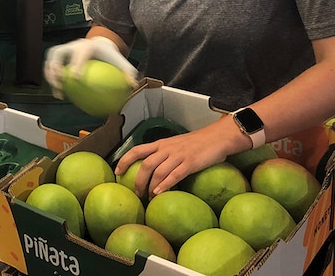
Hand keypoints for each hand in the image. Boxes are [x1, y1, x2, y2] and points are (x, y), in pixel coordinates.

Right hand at [43, 36, 137, 99]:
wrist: (99, 43)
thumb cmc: (109, 55)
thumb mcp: (119, 61)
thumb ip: (126, 71)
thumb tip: (132, 85)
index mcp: (87, 45)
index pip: (80, 53)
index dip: (77, 63)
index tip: (77, 77)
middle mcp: (72, 45)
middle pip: (58, 53)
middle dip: (55, 66)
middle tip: (59, 83)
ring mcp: (64, 48)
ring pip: (50, 59)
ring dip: (49, 74)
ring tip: (57, 92)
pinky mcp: (59, 54)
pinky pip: (51, 66)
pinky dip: (52, 79)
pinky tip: (59, 95)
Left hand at [113, 118, 248, 197]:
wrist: (217, 137)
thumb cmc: (196, 143)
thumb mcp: (175, 145)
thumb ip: (164, 154)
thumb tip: (152, 170)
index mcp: (161, 144)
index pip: (137, 150)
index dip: (125, 160)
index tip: (117, 172)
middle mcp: (166, 149)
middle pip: (145, 164)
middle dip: (138, 179)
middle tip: (136, 193)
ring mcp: (178, 156)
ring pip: (158, 171)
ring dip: (150, 186)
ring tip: (148, 198)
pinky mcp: (190, 163)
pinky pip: (175, 175)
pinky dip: (165, 184)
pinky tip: (159, 193)